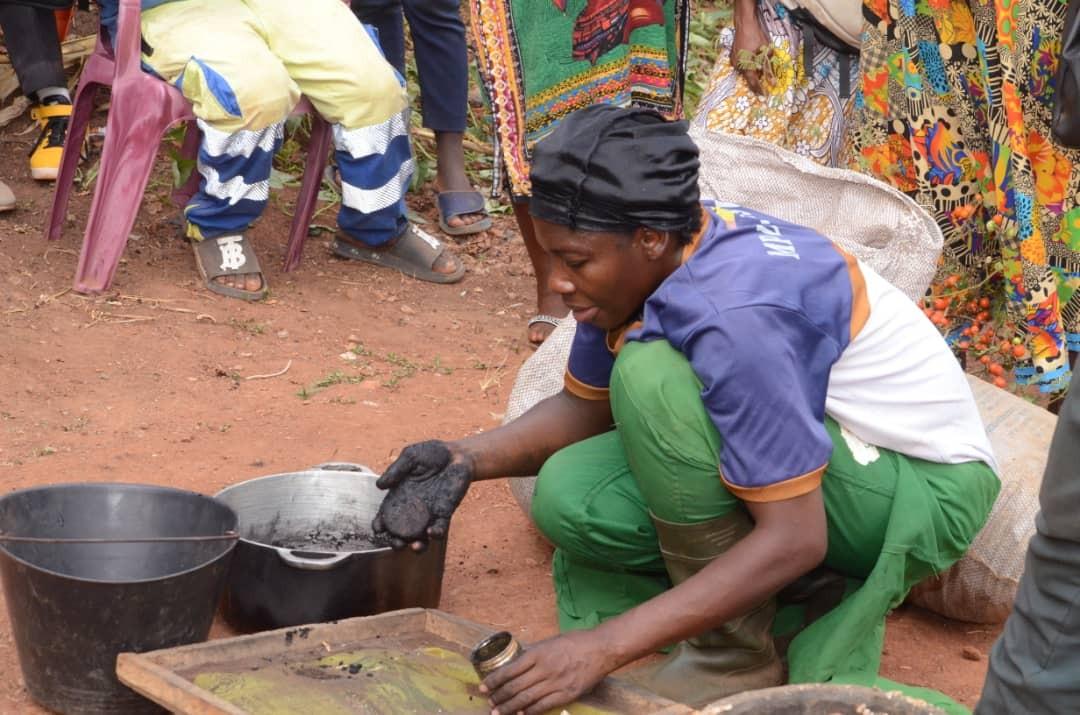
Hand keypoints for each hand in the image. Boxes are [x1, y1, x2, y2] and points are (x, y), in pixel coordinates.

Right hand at [372, 440, 473, 550]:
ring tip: (415, 545)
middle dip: (396, 541)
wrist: (457, 454)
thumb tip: (379, 485)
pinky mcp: (445, 511)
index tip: (378, 528)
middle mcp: (412, 507)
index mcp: (400, 495)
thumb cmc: (432, 453)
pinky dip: (436, 534)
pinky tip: (432, 532)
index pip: (386, 514)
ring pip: (420, 536)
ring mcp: (429, 512)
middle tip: (396, 542)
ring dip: (417, 546)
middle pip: (401, 532)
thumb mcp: (410, 456)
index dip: (380, 524)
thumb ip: (396, 470)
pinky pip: (440, 528)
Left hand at [480, 631, 615, 714]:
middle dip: (499, 697)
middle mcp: (545, 669)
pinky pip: (543, 706)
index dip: (494, 680)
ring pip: (526, 699)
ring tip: (498, 712)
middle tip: (489, 702)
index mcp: (538, 653)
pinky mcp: (567, 694)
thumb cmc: (575, 642)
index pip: (510, 670)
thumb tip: (516, 665)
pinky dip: (530, 712)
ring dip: (510, 708)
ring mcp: (556, 683)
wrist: (601, 649)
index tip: (484, 687)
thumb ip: (534, 654)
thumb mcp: (550, 642)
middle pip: (515, 687)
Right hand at [731, 11, 769, 94]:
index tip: (764, 95)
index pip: (753, 83)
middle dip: (756, 80)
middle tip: (763, 84)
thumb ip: (768, 68)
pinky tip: (753, 61)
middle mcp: (738, 66)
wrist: (745, 23)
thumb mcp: (766, 52)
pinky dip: (747, 65)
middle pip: (748, 77)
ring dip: (752, 71)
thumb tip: (773, 82)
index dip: (759, 90)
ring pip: (744, 70)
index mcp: (746, 66)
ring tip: (759, 71)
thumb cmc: (756, 36)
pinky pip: (741, 64)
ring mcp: (733, 60)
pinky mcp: (733, 55)